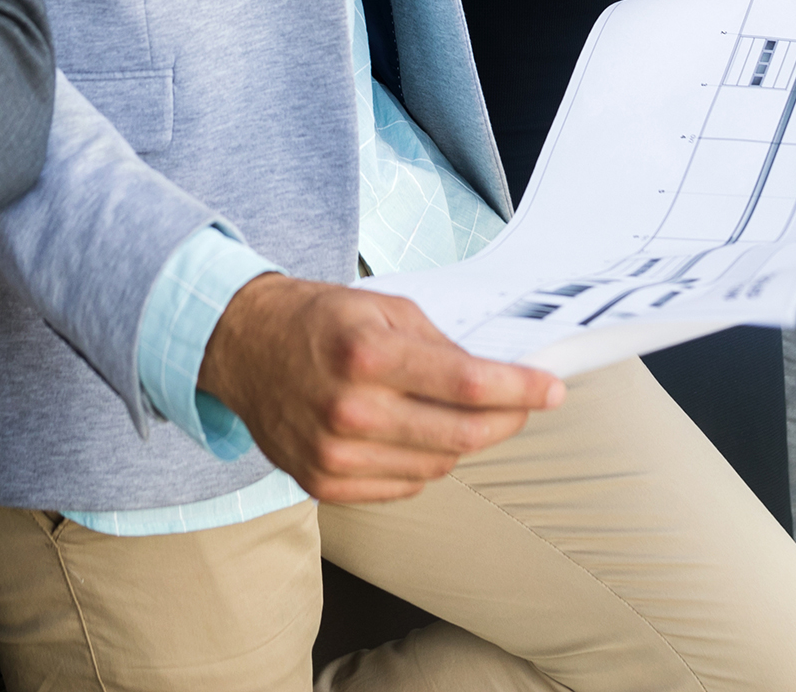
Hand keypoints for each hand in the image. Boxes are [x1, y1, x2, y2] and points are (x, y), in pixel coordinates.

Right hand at [195, 274, 562, 502]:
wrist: (243, 348)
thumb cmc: (317, 320)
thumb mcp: (383, 308)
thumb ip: (440, 345)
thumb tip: (494, 378)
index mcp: (368, 358)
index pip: (468, 385)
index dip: (520, 390)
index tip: (552, 390)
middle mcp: (351, 412)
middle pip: (461, 435)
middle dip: (506, 419)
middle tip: (522, 404)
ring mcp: (336, 455)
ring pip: (438, 466)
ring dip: (463, 442)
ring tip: (457, 413)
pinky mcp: (324, 483)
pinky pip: (405, 486)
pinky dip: (425, 463)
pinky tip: (417, 435)